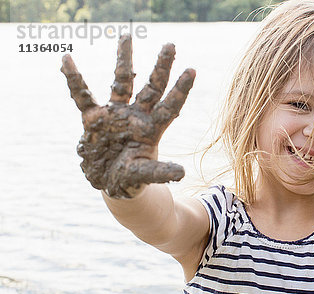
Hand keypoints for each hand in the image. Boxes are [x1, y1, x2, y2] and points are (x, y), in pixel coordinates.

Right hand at [61, 34, 195, 197]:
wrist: (109, 183)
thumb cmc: (131, 179)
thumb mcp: (144, 175)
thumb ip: (160, 171)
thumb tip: (181, 172)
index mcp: (152, 129)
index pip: (170, 106)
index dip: (180, 89)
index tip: (192, 70)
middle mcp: (137, 116)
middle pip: (152, 87)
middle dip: (161, 67)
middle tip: (171, 45)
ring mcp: (116, 114)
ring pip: (121, 82)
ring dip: (124, 60)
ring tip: (126, 36)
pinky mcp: (94, 118)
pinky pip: (82, 96)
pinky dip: (74, 79)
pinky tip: (66, 59)